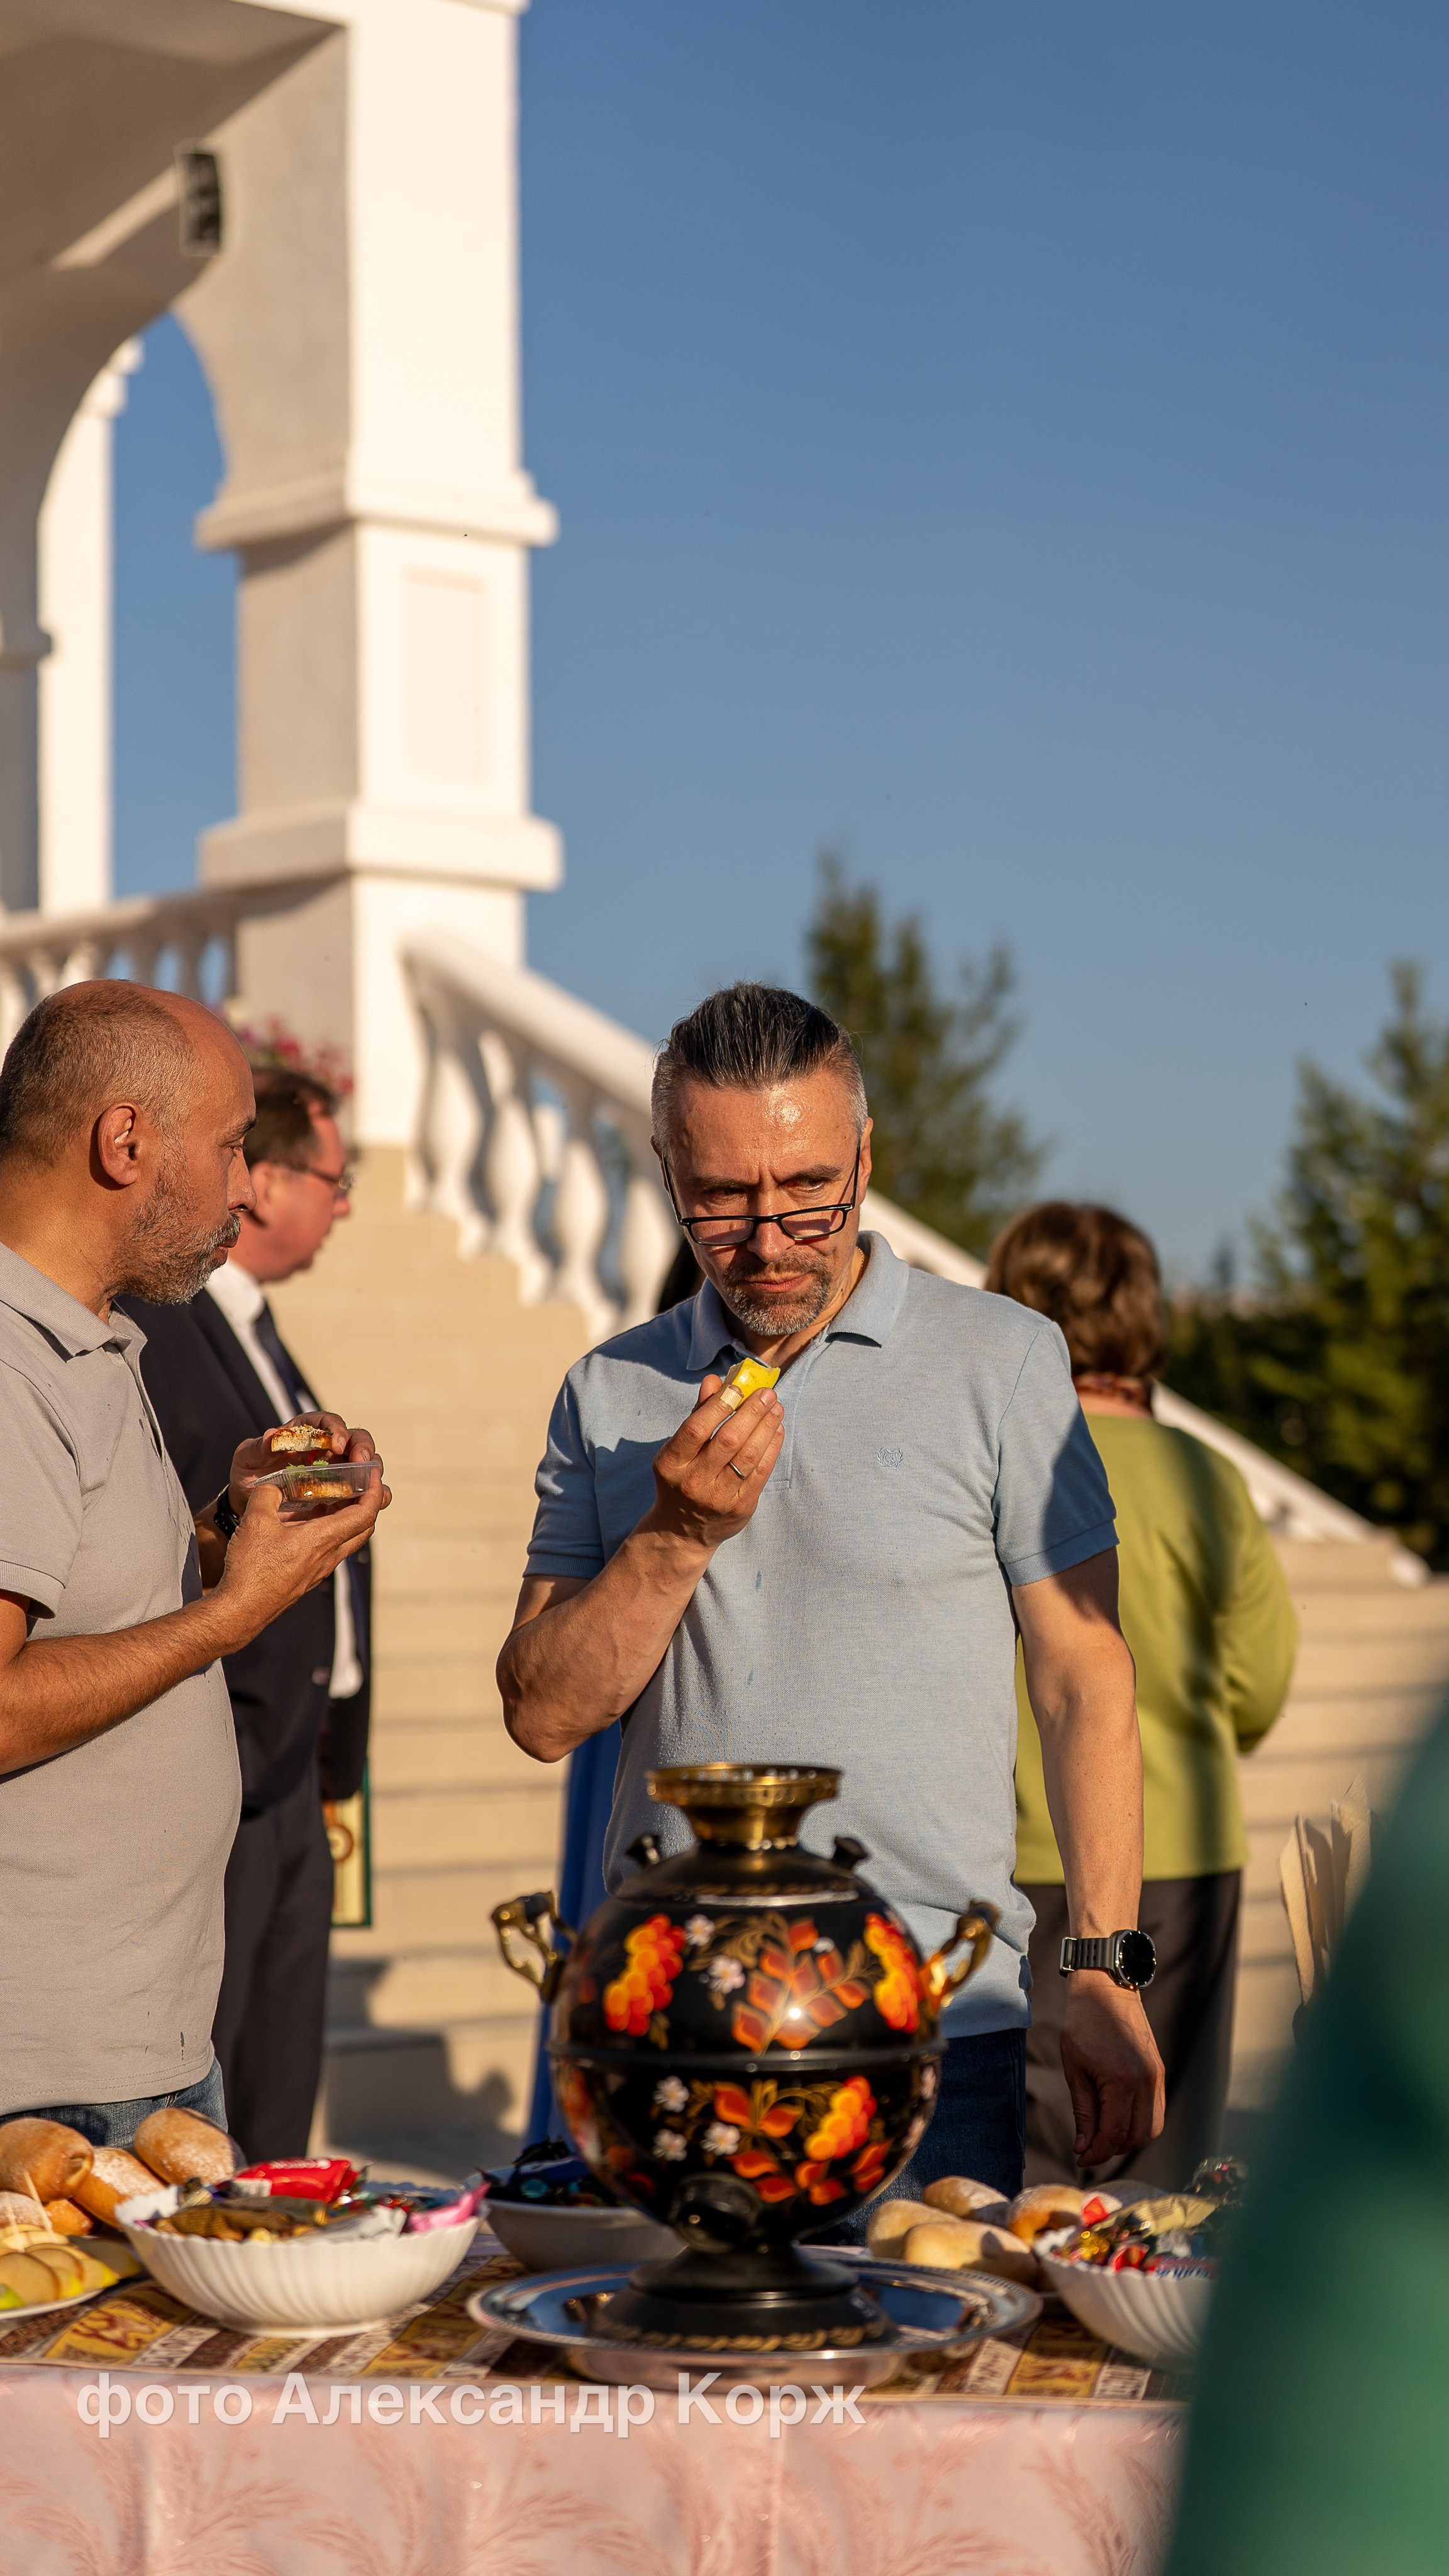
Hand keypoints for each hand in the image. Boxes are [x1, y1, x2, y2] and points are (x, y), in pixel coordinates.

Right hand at [210, 1466, 389, 1653]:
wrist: (241, 1610)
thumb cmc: (251, 1568)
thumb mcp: (256, 1520)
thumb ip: (268, 1493)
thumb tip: (275, 1483)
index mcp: (323, 1539)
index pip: (366, 1513)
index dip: (374, 1490)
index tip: (373, 1472)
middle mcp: (329, 1556)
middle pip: (364, 1528)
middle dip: (368, 1503)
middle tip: (359, 1484)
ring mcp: (320, 1570)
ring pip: (348, 1540)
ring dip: (348, 1517)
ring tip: (334, 1497)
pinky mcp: (309, 1578)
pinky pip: (330, 1550)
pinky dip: (330, 1531)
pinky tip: (309, 1521)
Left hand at [227, 1413, 377, 1514]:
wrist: (248, 1507)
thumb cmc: (248, 1477)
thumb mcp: (246, 1461)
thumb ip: (257, 1448)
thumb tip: (271, 1436)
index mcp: (304, 1434)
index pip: (326, 1422)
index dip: (336, 1428)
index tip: (338, 1442)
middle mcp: (326, 1450)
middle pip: (354, 1439)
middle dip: (362, 1447)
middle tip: (361, 1461)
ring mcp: (337, 1471)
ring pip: (365, 1463)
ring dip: (372, 1471)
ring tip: (374, 1483)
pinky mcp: (342, 1494)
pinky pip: (366, 1491)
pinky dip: (376, 1494)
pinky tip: (379, 1501)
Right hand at [640, 1374, 785, 1555]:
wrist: (682, 1531)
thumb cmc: (681, 1478)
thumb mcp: (678, 1449)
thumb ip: (698, 1414)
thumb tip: (714, 1380)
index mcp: (671, 1463)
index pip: (696, 1428)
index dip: (719, 1404)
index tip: (739, 1385)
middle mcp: (693, 1481)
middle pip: (728, 1440)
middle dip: (752, 1412)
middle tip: (767, 1393)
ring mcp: (718, 1497)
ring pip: (748, 1456)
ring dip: (766, 1427)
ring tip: (776, 1408)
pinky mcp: (740, 1507)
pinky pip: (761, 1472)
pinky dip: (772, 1448)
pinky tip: (777, 1430)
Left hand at [1060, 1977, 1164, 2168]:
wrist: (1107, 1988)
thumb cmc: (1083, 2024)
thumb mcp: (1074, 2069)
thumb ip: (1084, 2112)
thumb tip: (1084, 2149)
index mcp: (1122, 2081)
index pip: (1114, 2134)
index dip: (1097, 2153)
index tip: (1080, 2158)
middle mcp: (1146, 2082)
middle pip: (1138, 2137)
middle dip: (1113, 2149)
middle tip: (1090, 2149)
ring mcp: (1157, 2076)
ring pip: (1152, 2128)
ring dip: (1130, 2139)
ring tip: (1103, 2135)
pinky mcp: (1159, 2071)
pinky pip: (1156, 2111)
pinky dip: (1141, 2123)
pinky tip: (1119, 2118)